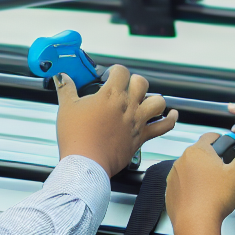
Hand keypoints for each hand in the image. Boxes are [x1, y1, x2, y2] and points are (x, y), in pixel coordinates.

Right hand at [56, 65, 177, 174]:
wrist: (86, 163)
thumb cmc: (76, 136)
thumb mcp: (67, 108)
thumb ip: (66, 89)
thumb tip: (62, 77)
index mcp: (111, 95)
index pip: (121, 72)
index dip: (114, 71)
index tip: (107, 77)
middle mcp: (128, 105)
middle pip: (141, 83)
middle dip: (133, 82)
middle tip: (124, 88)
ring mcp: (137, 122)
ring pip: (158, 102)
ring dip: (153, 98)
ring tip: (145, 100)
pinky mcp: (141, 137)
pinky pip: (164, 126)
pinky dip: (171, 119)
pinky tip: (172, 114)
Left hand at [166, 133, 234, 234]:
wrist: (196, 222)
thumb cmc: (213, 198)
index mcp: (198, 151)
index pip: (210, 136)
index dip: (221, 138)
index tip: (226, 143)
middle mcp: (182, 161)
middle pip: (200, 154)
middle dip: (212, 160)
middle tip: (224, 171)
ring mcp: (174, 176)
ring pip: (190, 170)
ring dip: (201, 174)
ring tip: (213, 187)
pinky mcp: (170, 191)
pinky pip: (183, 185)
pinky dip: (191, 188)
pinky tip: (202, 197)